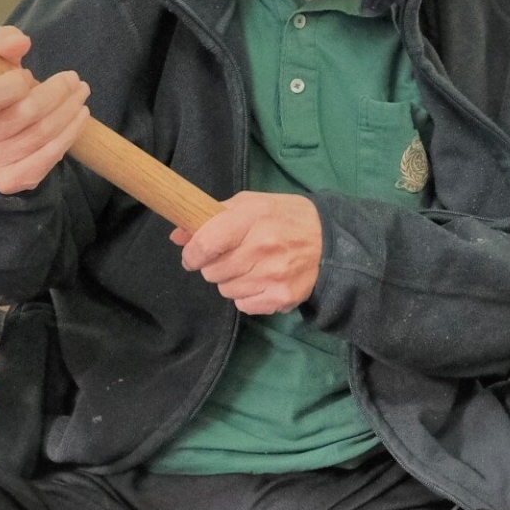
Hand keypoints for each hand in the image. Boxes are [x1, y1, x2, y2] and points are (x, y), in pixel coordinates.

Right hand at [0, 28, 89, 196]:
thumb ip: (1, 44)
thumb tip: (21, 42)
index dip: (18, 83)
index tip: (30, 74)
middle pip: (24, 114)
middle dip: (57, 93)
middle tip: (74, 80)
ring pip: (40, 135)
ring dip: (69, 112)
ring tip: (80, 95)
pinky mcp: (6, 181)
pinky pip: (45, 160)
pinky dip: (68, 137)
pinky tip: (78, 119)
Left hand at [173, 192, 322, 314]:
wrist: (332, 241)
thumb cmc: (286, 217)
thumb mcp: (251, 204)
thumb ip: (213, 216)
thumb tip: (177, 236)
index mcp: (252, 217)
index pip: (205, 244)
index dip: (192, 254)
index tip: (193, 255)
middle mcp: (262, 247)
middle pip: (212, 271)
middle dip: (214, 265)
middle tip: (232, 257)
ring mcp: (272, 275)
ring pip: (225, 290)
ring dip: (231, 281)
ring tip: (252, 267)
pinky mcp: (281, 297)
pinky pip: (243, 305)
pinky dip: (247, 296)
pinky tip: (263, 280)